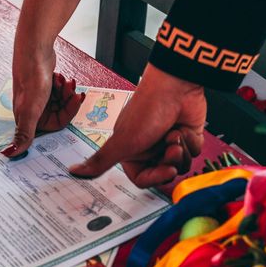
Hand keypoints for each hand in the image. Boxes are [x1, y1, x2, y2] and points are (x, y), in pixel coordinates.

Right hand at [3, 46, 83, 156]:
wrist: (34, 49)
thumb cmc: (32, 77)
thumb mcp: (31, 109)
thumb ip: (24, 133)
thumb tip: (9, 154)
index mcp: (27, 118)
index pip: (55, 126)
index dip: (67, 114)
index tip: (73, 101)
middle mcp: (31, 109)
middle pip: (60, 113)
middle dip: (67, 100)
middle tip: (69, 88)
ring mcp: (37, 98)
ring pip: (60, 103)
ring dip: (66, 91)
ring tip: (64, 80)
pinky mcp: (43, 87)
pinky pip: (59, 93)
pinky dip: (63, 85)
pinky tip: (61, 76)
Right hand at [69, 64, 205, 187]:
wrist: (175, 87)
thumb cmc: (147, 110)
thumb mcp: (121, 141)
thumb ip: (99, 162)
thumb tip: (73, 172)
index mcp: (130, 152)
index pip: (143, 179)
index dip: (156, 177)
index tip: (165, 169)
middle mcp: (149, 148)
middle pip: (163, 173)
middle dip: (169, 161)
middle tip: (170, 147)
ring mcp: (168, 142)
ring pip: (180, 164)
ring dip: (180, 150)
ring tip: (174, 134)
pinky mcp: (187, 136)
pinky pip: (193, 152)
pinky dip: (190, 142)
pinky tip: (183, 128)